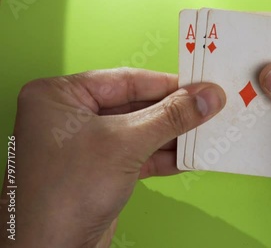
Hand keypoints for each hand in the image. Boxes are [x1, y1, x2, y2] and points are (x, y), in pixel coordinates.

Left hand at [0, 68, 224, 246]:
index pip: (125, 80)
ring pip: (139, 131)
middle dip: (172, 113)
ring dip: (172, 136)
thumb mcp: (126, 142)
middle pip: (135, 105)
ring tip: (203, 133)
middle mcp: (69, 117)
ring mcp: (85, 145)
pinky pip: (138, 154)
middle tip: (206, 109)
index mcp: (59, 96)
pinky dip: (163, 157)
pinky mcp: (100, 170)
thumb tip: (205, 98)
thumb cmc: (63, 194)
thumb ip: (170, 117)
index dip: (167, 83)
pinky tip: (186, 158)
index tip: (199, 87)